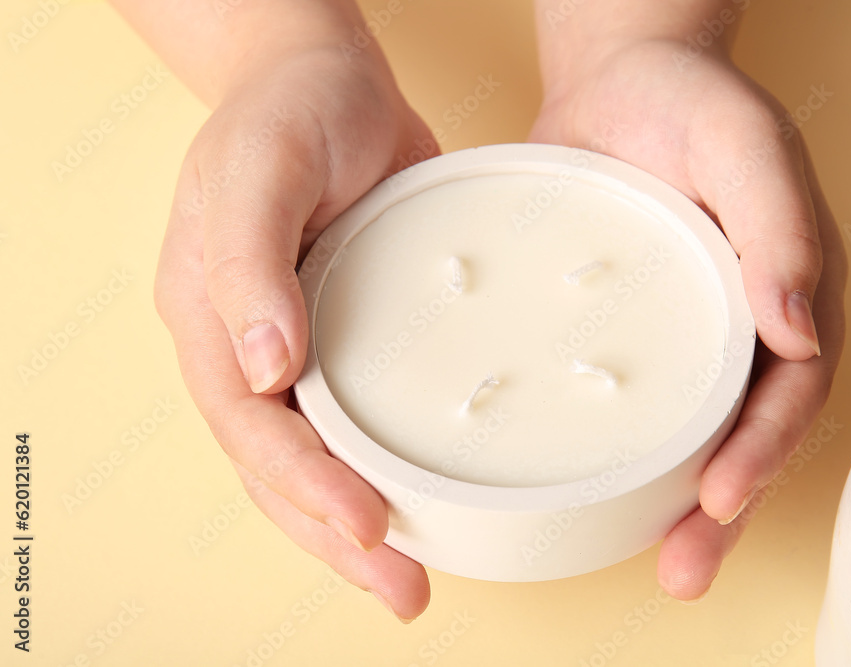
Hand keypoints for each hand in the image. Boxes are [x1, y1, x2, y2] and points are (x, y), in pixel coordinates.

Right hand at [154, 46, 437, 621]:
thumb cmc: (288, 111)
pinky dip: (387, 471)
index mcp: (212, 319)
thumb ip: (250, 262)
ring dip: (361, 527)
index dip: (306, 486)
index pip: (251, 428)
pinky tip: (427, 504)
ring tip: (413, 579)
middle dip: (338, 539)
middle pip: (282, 470)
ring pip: (320, 460)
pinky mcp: (352, 339)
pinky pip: (363, 420)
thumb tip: (263, 369)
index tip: (370, 527)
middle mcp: (252, 349)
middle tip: (404, 593)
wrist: (328, 78)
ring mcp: (302, 350)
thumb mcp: (263, 167)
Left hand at [530, 35, 846, 598]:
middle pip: (740, 435)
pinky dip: (612, 451)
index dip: (761, 451)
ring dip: (670, 504)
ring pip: (683, 434)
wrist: (616, 81)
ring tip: (649, 561)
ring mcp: (677, 337)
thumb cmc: (689, 101)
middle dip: (721, 511)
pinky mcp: (618, 334)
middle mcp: (737, 328)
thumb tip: (800, 333)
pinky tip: (584, 488)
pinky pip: (622, 400)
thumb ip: (779, 226)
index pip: (787, 392)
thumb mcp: (742, 144)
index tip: (719, 498)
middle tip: (682, 571)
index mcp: (782, 294)